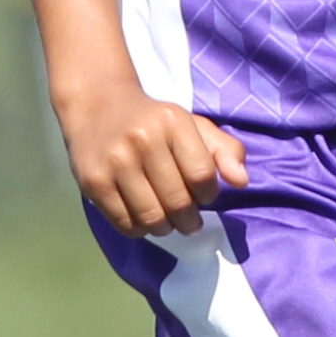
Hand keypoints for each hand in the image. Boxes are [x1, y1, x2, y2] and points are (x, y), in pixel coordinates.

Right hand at [52, 72, 244, 236]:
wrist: (97, 106)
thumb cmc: (155, 122)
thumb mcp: (194, 125)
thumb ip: (226, 150)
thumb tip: (241, 182)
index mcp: (173, 122)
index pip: (203, 176)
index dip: (208, 195)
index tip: (203, 195)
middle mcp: (142, 139)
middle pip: (178, 202)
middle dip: (190, 220)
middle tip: (189, 221)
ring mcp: (115, 162)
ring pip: (152, 218)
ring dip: (166, 228)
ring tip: (168, 222)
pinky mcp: (93, 182)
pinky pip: (125, 223)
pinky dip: (140, 230)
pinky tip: (143, 218)